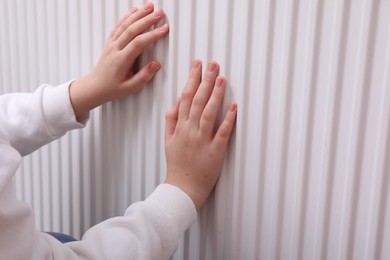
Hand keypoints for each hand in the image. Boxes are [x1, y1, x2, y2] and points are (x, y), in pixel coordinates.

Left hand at [70, 2, 168, 121]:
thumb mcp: (130, 88)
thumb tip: (156, 65)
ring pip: (125, 25)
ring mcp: (111, 44)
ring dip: (138, 14)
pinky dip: (126, 16)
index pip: (139, 43)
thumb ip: (144, 76)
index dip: (153, 35)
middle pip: (132, 30)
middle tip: (160, 13)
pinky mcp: (110, 42)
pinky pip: (118, 26)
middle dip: (147, 19)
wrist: (95, 87)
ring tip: (150, 7)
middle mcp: (115, 49)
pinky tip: (134, 10)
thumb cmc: (112, 88)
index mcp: (121, 60)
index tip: (164, 29)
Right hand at [164, 60, 236, 210]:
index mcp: (179, 127)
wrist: (182, 189)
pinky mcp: (215, 151)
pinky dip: (229, 119)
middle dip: (206, 80)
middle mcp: (190, 131)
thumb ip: (171, 121)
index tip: (198, 65)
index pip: (185, 97)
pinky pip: (222, 132)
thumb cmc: (177, 164)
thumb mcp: (168, 141)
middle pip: (197, 101)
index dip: (192, 79)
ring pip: (209, 113)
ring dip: (216, 94)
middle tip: (213, 63)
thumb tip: (176, 103)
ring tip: (222, 78)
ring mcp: (203, 140)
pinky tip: (234, 106)